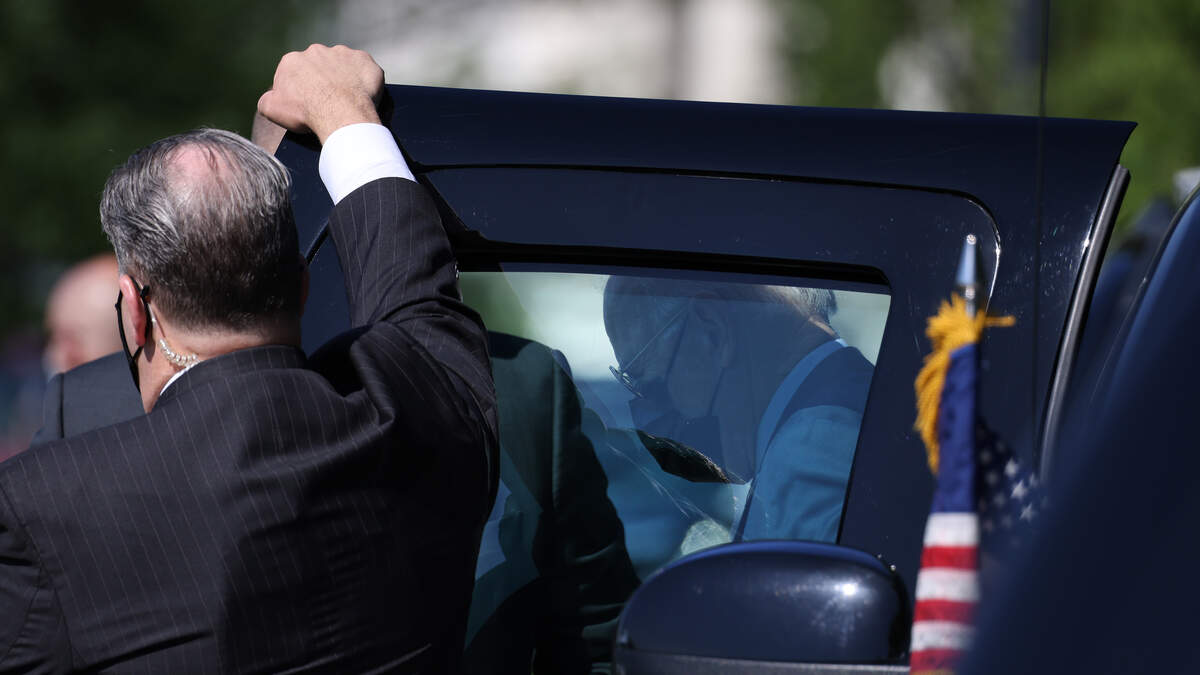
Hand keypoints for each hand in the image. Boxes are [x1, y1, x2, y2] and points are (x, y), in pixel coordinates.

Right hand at [257, 44, 383, 144]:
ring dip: (343, 79)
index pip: (294, 74)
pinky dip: (365, 80)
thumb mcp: (272, 110)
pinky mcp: (363, 60)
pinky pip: (364, 69)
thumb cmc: (306, 113)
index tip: (308, 104)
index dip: (301, 90)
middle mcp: (316, 51)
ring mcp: (342, 53)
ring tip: (347, 101)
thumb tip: (269, 98)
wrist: (339, 114)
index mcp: (292, 60)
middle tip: (329, 103)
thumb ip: (266, 100)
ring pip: (342, 66)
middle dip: (322, 82)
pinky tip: (363, 95)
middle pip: (318, 67)